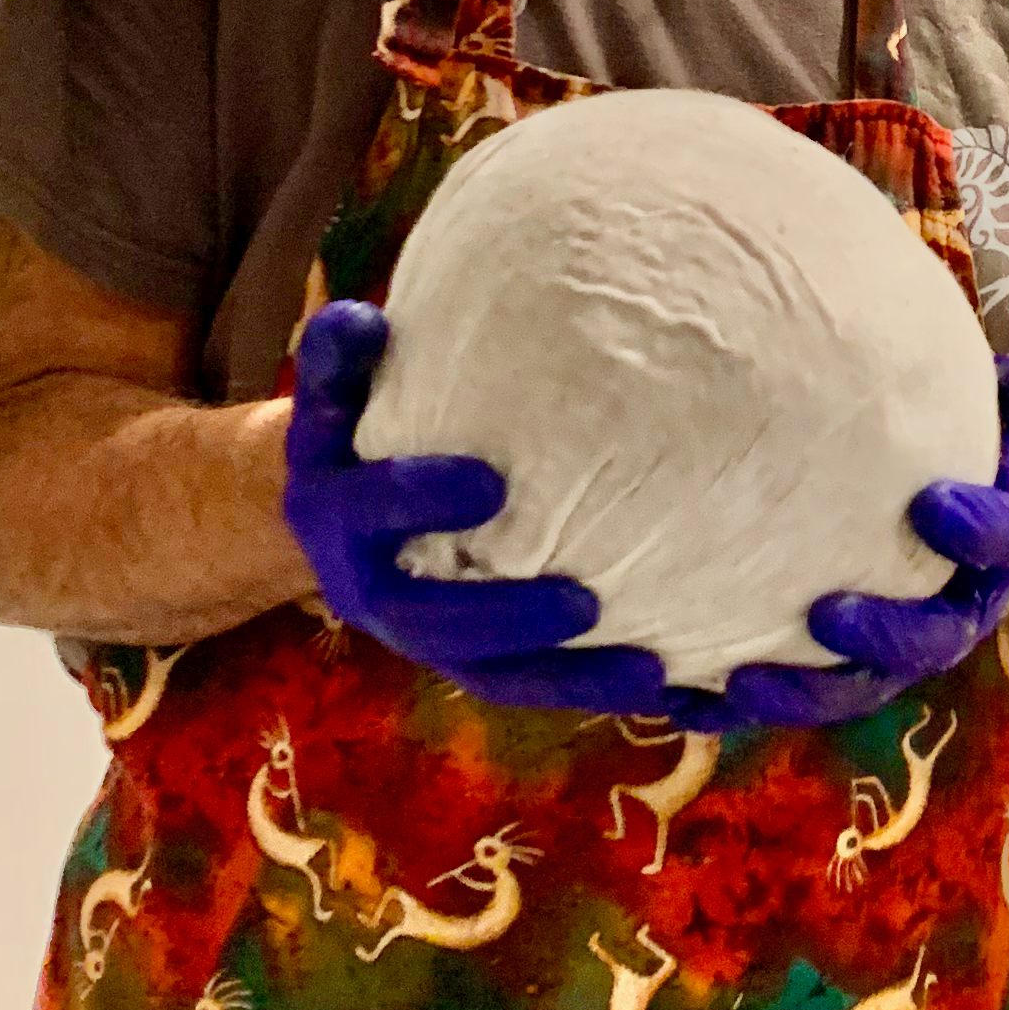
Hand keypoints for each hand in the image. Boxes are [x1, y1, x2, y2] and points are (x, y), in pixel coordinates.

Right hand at [284, 304, 674, 715]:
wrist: (343, 507)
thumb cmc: (358, 426)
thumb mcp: (338, 388)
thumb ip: (342, 353)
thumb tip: (361, 318)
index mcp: (337, 518)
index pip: (371, 512)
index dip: (421, 499)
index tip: (489, 482)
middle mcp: (375, 594)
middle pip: (434, 624)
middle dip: (507, 617)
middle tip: (583, 602)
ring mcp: (429, 641)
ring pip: (496, 677)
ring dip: (572, 681)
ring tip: (649, 671)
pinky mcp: (478, 665)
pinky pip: (537, 688)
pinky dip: (599, 691)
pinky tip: (672, 686)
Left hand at [717, 354, 1008, 732]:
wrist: (963, 534)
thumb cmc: (964, 465)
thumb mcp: (993, 423)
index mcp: (998, 551)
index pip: (1003, 544)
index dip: (975, 530)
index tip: (934, 501)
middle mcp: (951, 614)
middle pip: (925, 643)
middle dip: (878, 634)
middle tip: (825, 611)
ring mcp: (893, 653)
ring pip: (854, 686)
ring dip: (799, 691)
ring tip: (740, 681)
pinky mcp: (836, 673)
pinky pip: (791, 697)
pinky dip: (735, 707)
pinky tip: (682, 700)